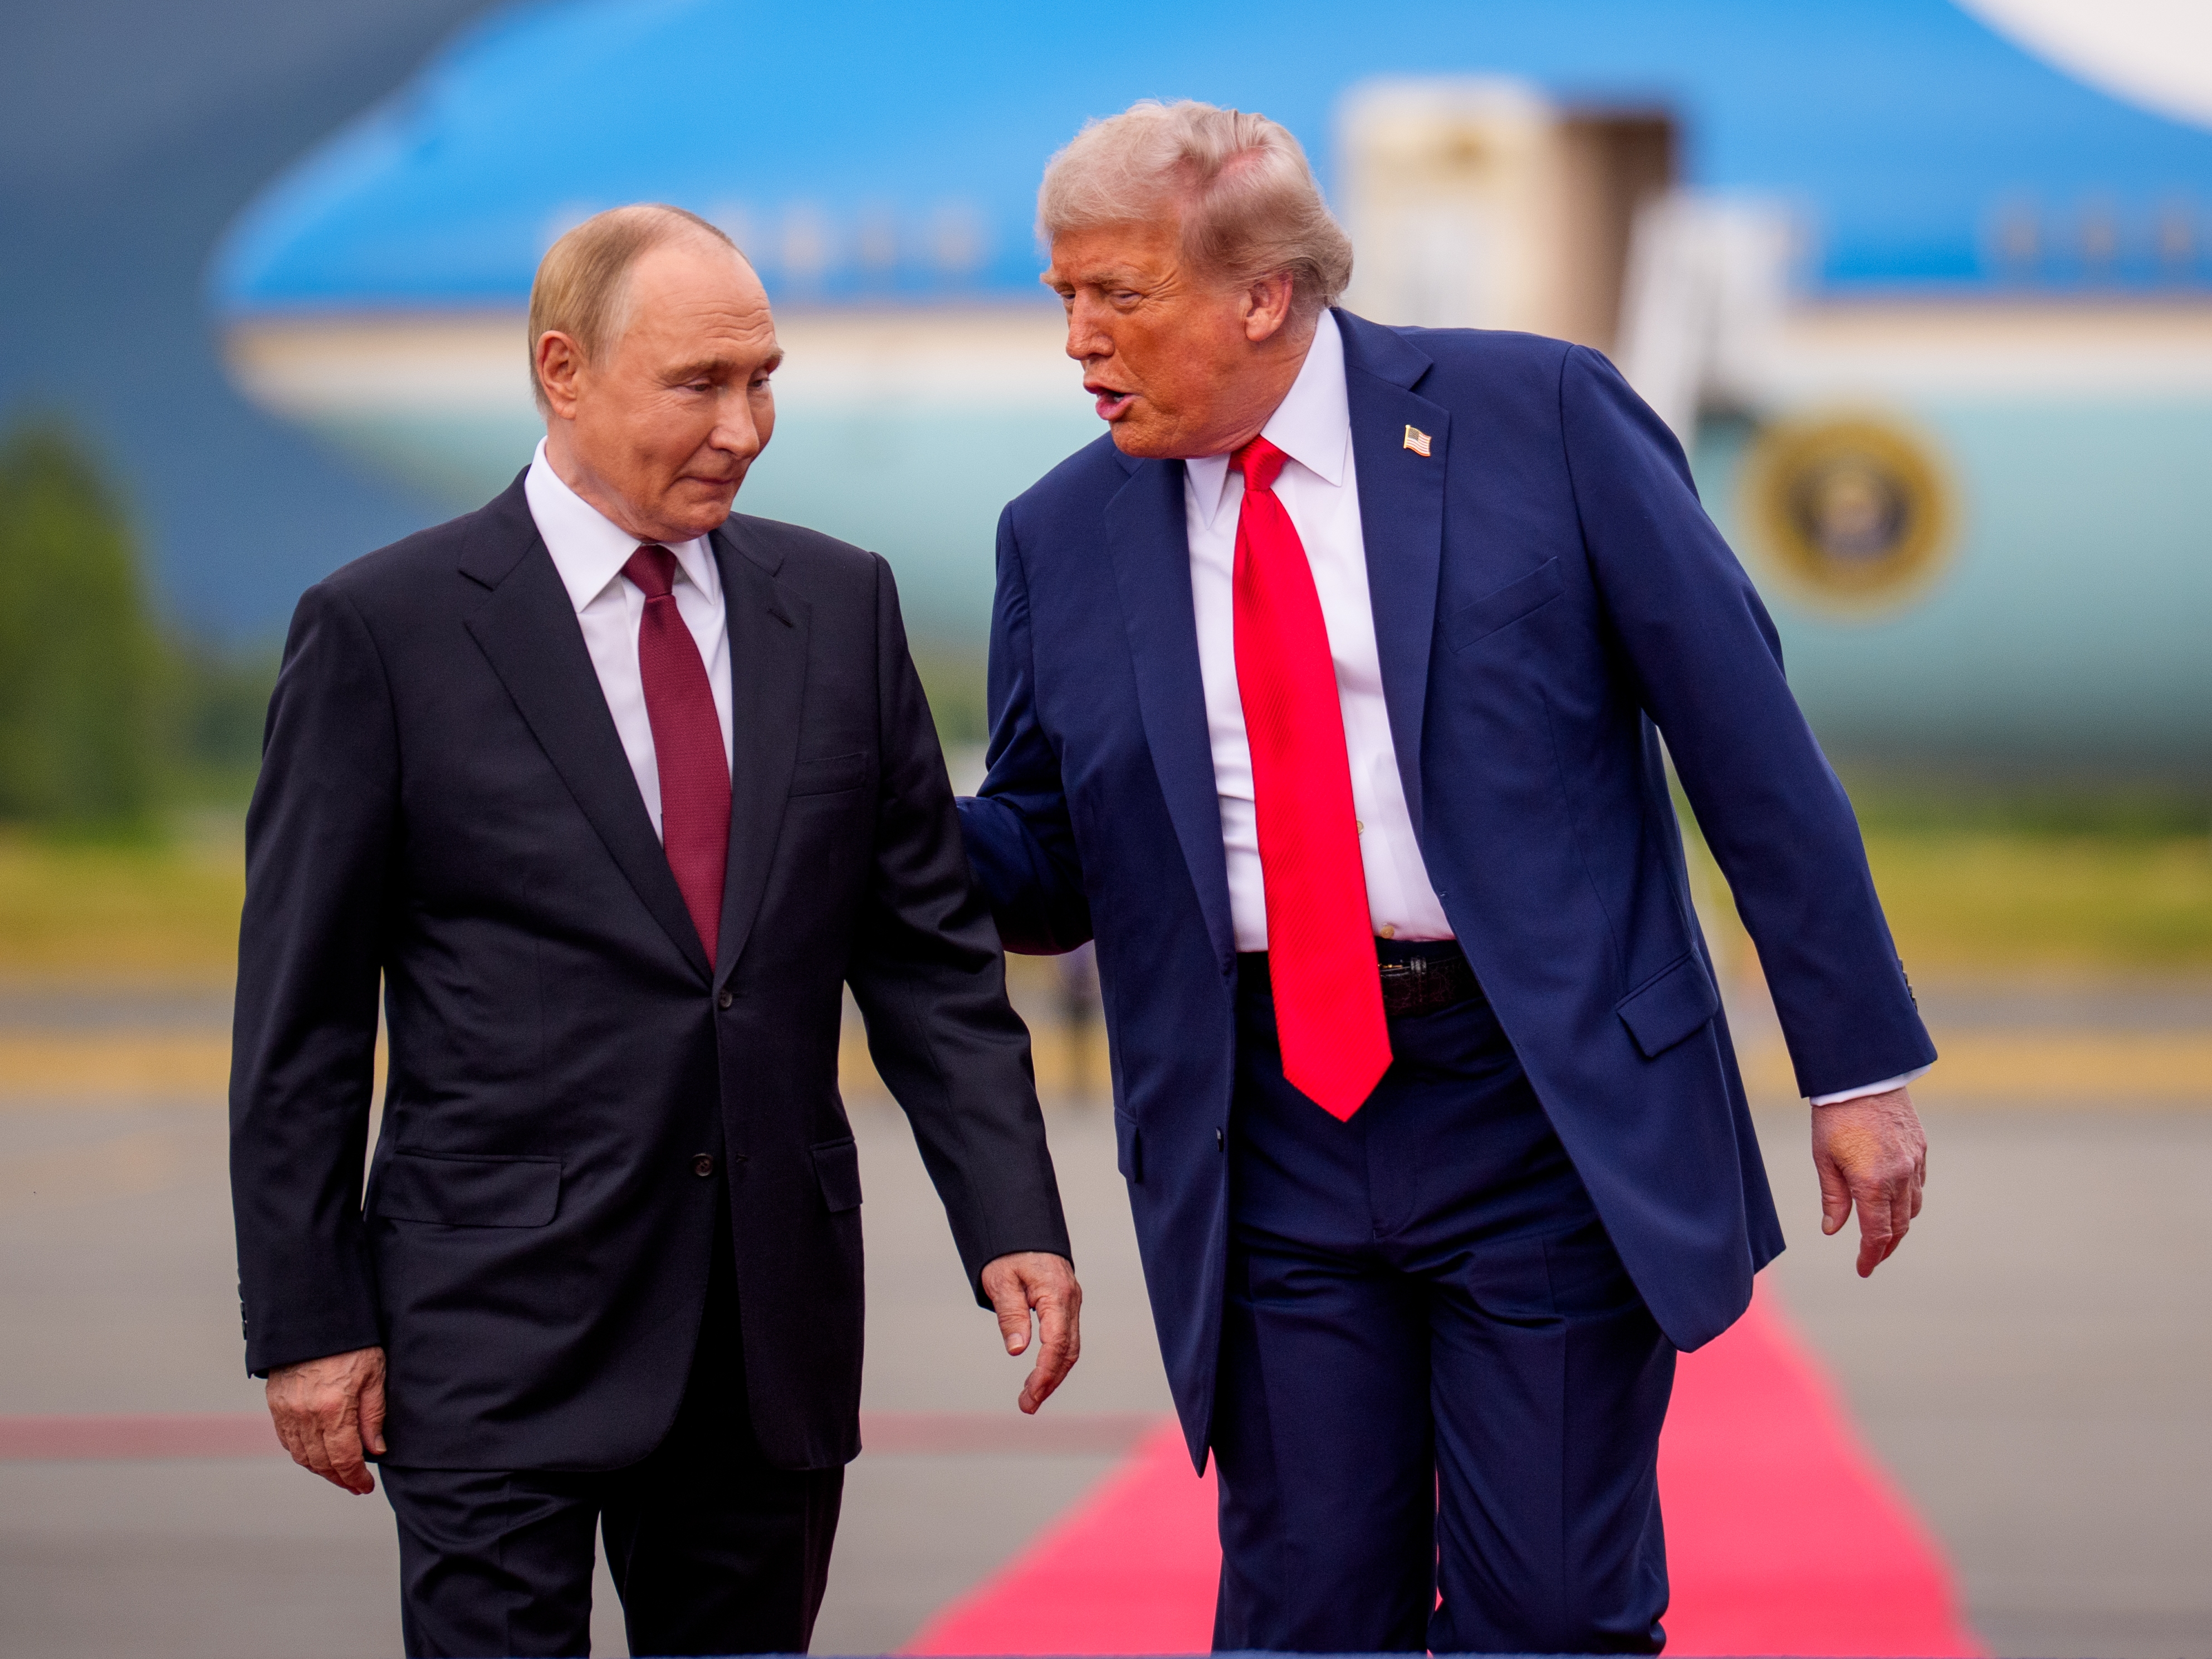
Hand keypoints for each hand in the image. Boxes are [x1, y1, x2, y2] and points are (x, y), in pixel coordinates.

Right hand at [266, 1345, 387, 1493]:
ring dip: (320, 1469)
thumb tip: (376, 1449)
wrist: (314, 1318)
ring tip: (338, 1473)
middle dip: (339, 1478)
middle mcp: (305, 1415)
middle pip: (320, 1463)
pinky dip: (302, 1452)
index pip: (343, 1459)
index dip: (354, 1478)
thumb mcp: (375, 1375)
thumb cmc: (351, 1342)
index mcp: (333, 1409)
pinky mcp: (276, 1403)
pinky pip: (287, 1440)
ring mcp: (287, 1410)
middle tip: (354, 1485)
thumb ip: (374, 1415)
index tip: (364, 1487)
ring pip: (301, 1455)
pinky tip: (316, 1453)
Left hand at [979, 1251, 1080, 1413]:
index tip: (1032, 1395)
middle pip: (1068, 1350)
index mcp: (1056, 1293)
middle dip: (1050, 1381)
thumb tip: (1017, 1350)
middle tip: (1027, 1405)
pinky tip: (1040, 1374)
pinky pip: (1067, 1338)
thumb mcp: (1001, 1281)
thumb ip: (1011, 1315)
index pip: (1057, 1343)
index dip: (1046, 1373)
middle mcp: (1071, 1300)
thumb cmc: (1008, 1253)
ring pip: (1070, 1347)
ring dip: (1053, 1374)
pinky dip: (1056, 1360)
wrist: (1022, 1226)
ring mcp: (1072, 1303)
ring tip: (1031, 1397)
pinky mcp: (1067, 1305)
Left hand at [1811, 1087, 1926, 1276]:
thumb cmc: (1835, 1117)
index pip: (1876, 1233)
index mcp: (1872, 1184)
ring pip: (1913, 1207)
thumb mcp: (1824, 1159)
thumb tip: (1833, 1230)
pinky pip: (1919, 1185)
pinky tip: (1895, 1201)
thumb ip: (1833, 1197)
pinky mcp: (1921, 1149)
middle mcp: (1900, 1177)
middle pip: (1899, 1226)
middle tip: (1873, 1258)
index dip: (1870, 1256)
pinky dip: (1909, 1200)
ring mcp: (1915, 1163)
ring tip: (1884, 1234)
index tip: (1863, 1270)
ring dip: (1900, 1225)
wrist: (1862, 1076)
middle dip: (1886, 1247)